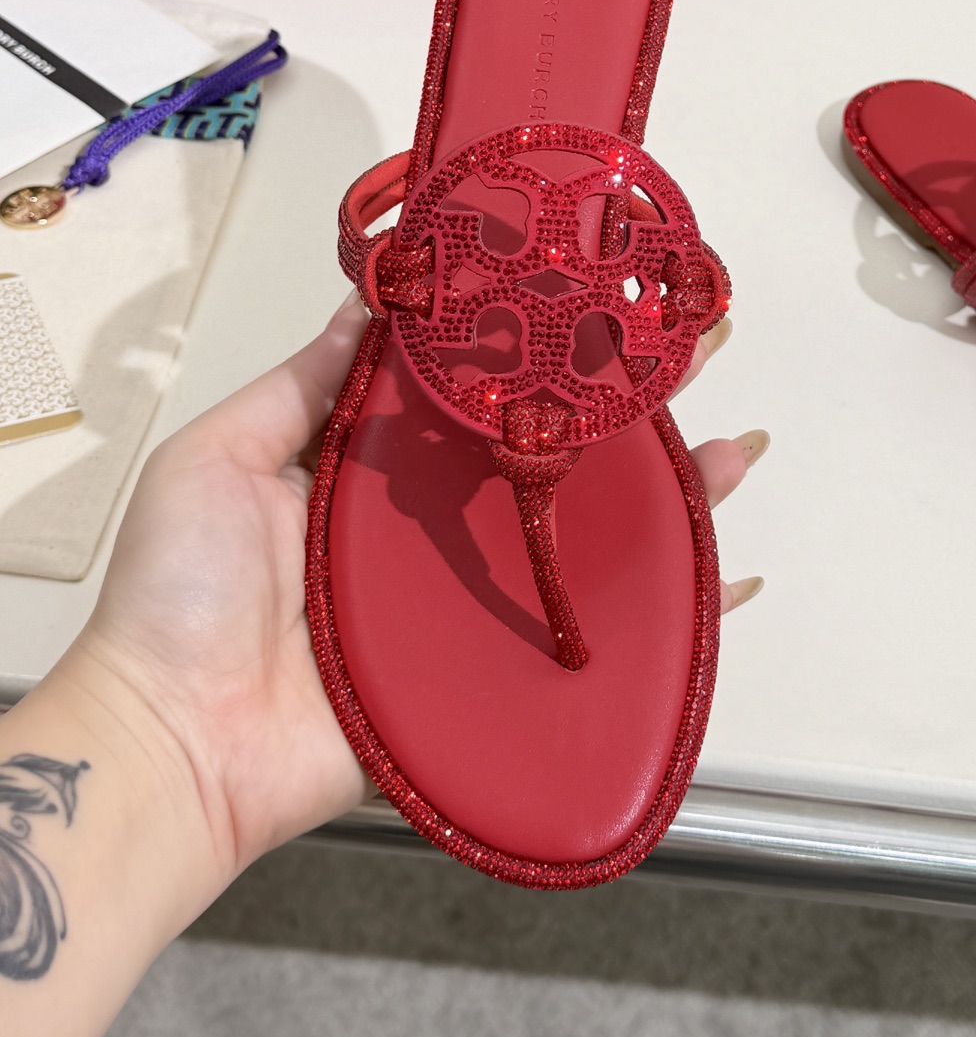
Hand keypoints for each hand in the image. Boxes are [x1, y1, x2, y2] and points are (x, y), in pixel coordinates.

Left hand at [67, 296, 762, 890]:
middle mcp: (439, 529)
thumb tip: (373, 300)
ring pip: (588, 538)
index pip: (483, 393)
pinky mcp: (490, 672)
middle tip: (703, 350)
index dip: (543, 346)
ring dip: (670, 494)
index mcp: (381, 470)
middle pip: (555, 457)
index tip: (604, 294)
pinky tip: (727, 586)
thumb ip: (302, 384)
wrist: (177, 741)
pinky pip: (587, 638)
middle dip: (632, 407)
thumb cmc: (182, 593)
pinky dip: (667, 620)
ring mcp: (472, 602)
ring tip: (737, 452)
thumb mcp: (220, 456)